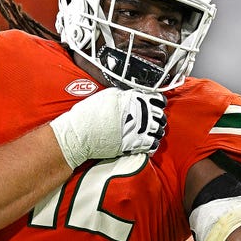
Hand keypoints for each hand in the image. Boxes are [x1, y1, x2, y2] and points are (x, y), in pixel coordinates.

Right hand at [49, 87, 166, 168]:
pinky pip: (152, 145)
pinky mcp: (134, 144)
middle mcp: (139, 112)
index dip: (159, 103)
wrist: (80, 134)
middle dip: (159, 118)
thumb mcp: (106, 96)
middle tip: (154, 121)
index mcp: (133, 98)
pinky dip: (152, 145)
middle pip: (160, 115)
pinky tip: (148, 144)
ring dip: (157, 131)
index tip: (157, 106)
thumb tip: (131, 97)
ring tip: (152, 133)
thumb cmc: (87, 115)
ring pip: (159, 130)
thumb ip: (123, 95)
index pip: (157, 98)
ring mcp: (138, 129)